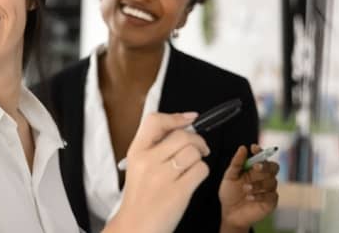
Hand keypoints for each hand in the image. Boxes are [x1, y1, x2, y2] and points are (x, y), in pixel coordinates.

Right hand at [105, 112, 209, 232]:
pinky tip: (193, 178)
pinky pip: (201, 169)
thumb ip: (155, 145)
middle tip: (200, 148)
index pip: (155, 121)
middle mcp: (148, 161)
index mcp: (136, 151)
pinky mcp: (178, 191)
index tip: (189, 118)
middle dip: (197, 140)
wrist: (136, 225)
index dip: (175, 117)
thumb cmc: (141, 196)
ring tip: (194, 165)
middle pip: (182, 135)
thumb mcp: (138, 165)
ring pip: (194, 152)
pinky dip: (202, 172)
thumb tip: (183, 124)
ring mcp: (163, 176)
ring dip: (200, 158)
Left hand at [219, 144, 278, 231]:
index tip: (254, 148)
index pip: (262, 157)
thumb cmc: (230, 193)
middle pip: (274, 167)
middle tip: (255, 168)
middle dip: (266, 166)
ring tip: (245, 189)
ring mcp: (269, 189)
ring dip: (258, 184)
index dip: (260, 151)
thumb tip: (243, 148)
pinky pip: (271, 196)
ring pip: (272, 181)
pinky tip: (249, 197)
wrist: (230, 213)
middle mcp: (264, 177)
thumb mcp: (229, 176)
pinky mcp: (271, 202)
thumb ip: (236, 163)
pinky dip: (260, 195)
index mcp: (254, 169)